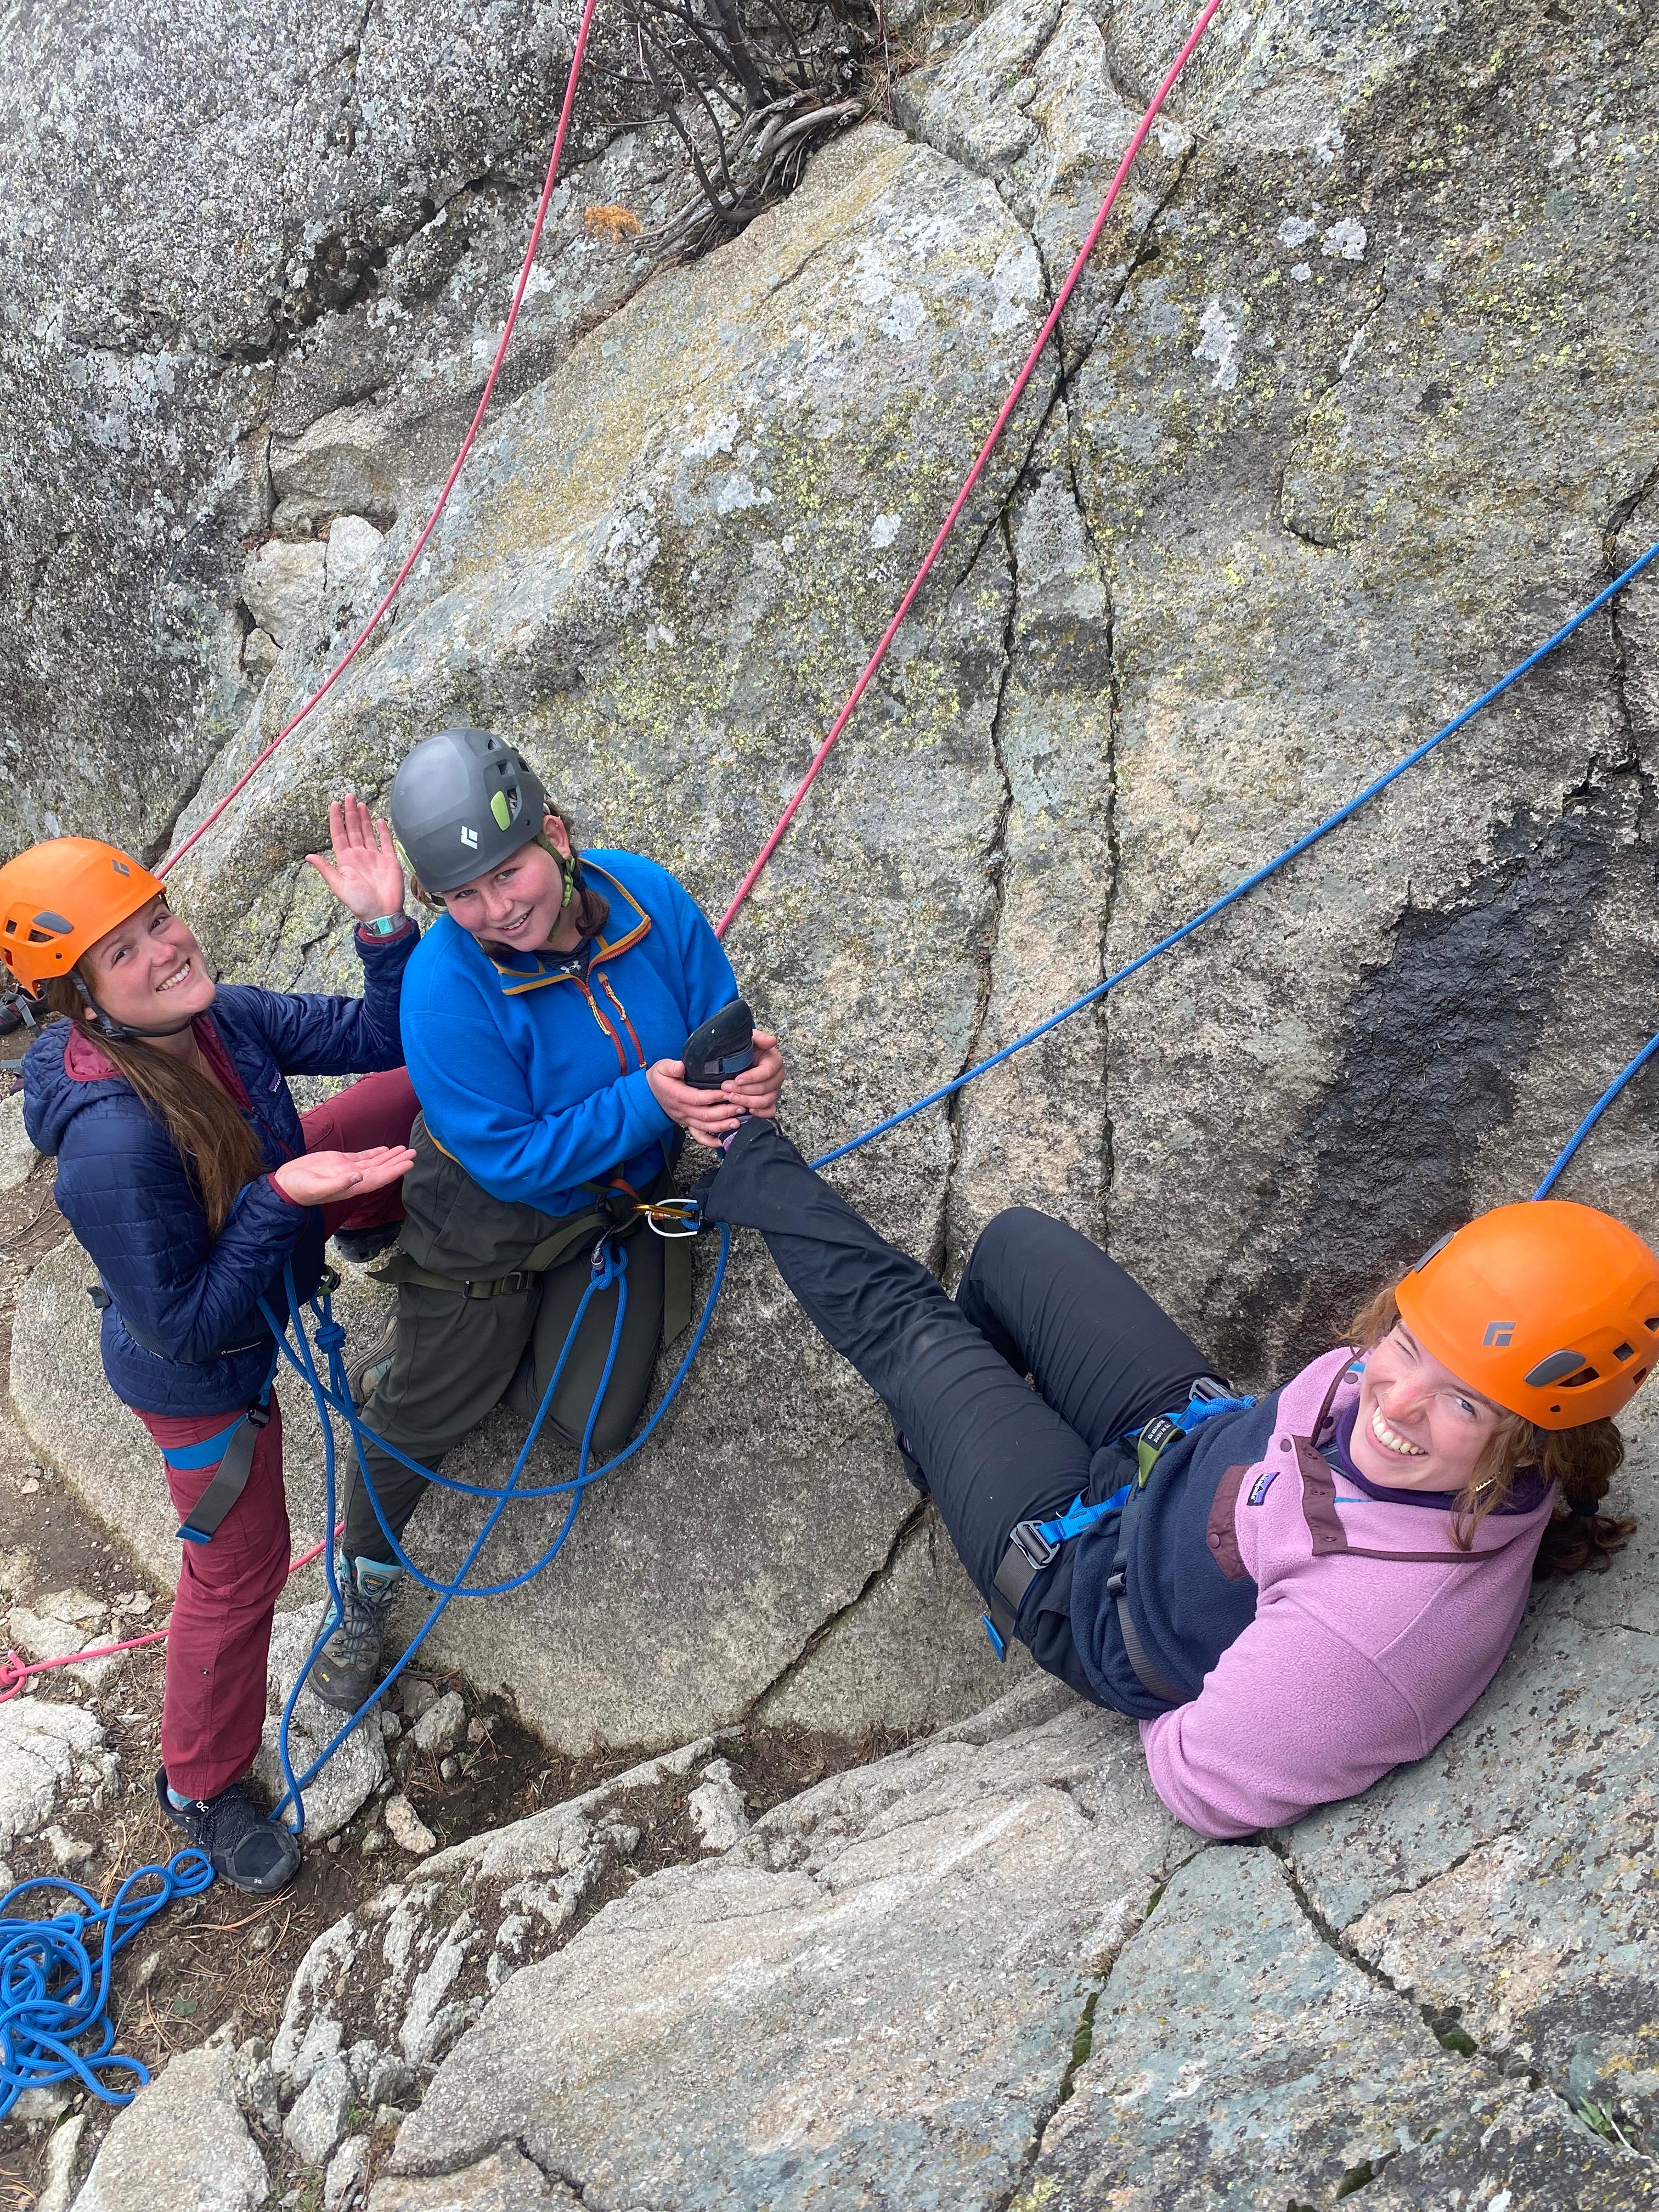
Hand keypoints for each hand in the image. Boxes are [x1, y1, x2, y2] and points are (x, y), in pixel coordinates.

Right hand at [272, 1144, 415, 1207]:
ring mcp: (347, 1170)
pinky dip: (375, 1153)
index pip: (378, 1178)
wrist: (285, 1184)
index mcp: (351, 1186)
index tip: (409, 1164)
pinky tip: (385, 1149)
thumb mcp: (317, 1187)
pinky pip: (362, 1157)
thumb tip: (358, 1177)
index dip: (394, 1171)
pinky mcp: (339, 1161)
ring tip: (405, 1149)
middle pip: (381, 1170)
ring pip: (374, 1162)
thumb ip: (338, 1184)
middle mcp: (354, 1178)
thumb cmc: (299, 1189)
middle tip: (414, 1153)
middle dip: (398, 1162)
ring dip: (390, 1156)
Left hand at [305, 795, 405, 923]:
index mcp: (345, 860)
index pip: (339, 834)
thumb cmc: (359, 902)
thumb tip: (308, 856)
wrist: (382, 913)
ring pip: (367, 832)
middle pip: (353, 829)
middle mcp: (359, 855)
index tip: (334, 804)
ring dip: (364, 818)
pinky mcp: (389, 861)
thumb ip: (326, 869)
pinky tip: (379, 820)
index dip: (336, 819)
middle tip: (349, 795)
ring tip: (360, 804)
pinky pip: (386, 842)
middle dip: (350, 813)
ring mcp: (375, 857)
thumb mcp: (338, 886)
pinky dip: (383, 831)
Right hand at [646, 1060, 745, 1147]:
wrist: (648, 1094)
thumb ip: (671, 1067)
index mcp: (677, 1095)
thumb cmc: (659, 1079)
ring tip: (738, 1121)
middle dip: (724, 1112)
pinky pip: (699, 1136)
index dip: (714, 1097)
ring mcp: (685, 1119)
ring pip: (705, 1127)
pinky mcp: (687, 1124)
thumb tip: (681, 1066)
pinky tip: (724, 1141)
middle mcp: (682, 1110)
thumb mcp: (661, 1068)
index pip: (698, 1098)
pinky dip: (711, 1141)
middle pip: (705, 1115)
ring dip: (722, 1126)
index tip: (728, 1092)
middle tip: (740, 1106)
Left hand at [723, 1030, 782, 1117]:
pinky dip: (760, 1113)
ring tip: (731, 1098)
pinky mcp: (769, 1101)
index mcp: (774, 1060)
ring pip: (766, 1100)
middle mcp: (777, 1077)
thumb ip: (760, 1038)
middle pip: (765, 1088)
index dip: (752, 1077)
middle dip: (744, 1090)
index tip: (736, 1079)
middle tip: (726, 1088)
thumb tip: (771, 1041)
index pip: (767, 1071)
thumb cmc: (745, 1048)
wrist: (739, 1057)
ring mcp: (774, 1090)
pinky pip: (770, 1111)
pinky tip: (748, 1110)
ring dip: (748, 1101)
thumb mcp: (750, 1038)